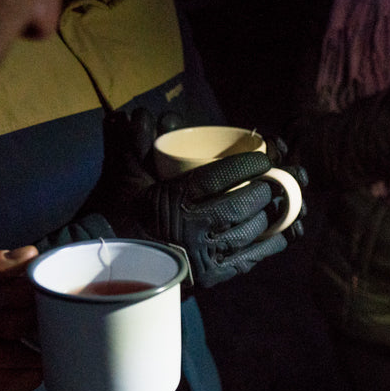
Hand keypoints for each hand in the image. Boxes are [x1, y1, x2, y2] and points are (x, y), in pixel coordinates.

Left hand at [0, 247, 41, 390]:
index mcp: (5, 287)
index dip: (17, 296)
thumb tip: (31, 253)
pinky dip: (1, 377)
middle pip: (45, 318)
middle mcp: (19, 315)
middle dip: (4, 326)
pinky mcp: (17, 377)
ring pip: (40, 350)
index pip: (41, 285)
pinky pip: (31, 377)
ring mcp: (21, 347)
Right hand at [93, 108, 297, 287]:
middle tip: (275, 181)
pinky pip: (248, 259)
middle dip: (264, 190)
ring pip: (248, 232)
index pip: (217, 177)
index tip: (264, 158)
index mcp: (172, 201)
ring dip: (269, 216)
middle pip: (241, 205)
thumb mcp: (125, 177)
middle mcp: (190, 229)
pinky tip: (279, 234)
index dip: (245, 166)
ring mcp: (202, 256)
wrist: (110, 264)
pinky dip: (268, 245)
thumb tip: (142, 113)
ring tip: (277, 204)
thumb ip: (136, 144)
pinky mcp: (210, 277)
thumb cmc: (120, 214)